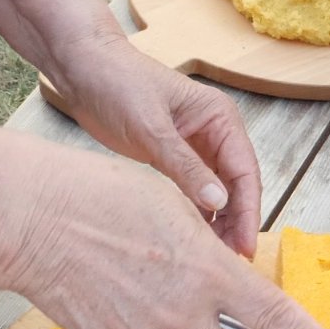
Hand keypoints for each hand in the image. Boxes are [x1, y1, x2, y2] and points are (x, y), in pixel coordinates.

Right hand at [0, 148, 329, 328]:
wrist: (31, 218)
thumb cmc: (101, 196)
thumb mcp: (176, 208)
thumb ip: (212, 255)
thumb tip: (227, 282)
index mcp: (208, 273)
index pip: (278, 322)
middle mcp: (183, 316)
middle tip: (225, 324)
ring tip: (169, 308)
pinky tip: (131, 302)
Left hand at [59, 31, 263, 257]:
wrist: (81, 68)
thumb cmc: (117, 83)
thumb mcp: (152, 128)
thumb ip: (185, 166)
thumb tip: (220, 202)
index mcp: (220, 119)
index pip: (245, 172)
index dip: (248, 211)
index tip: (245, 246)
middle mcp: (214, 133)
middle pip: (236, 186)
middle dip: (236, 221)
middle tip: (230, 261)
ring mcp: (194, 147)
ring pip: (216, 192)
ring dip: (217, 222)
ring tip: (210, 256)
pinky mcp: (172, 157)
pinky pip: (193, 191)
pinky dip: (195, 213)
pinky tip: (189, 237)